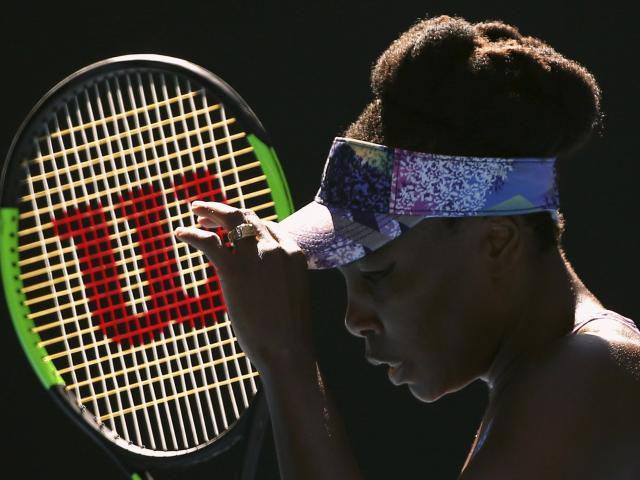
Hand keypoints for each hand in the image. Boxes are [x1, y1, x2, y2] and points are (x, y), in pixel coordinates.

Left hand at [174, 201, 312, 371]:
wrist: (288, 350)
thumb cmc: (288, 331)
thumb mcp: (291, 293)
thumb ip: (278, 276)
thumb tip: (263, 279)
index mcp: (293, 252)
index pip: (266, 225)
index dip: (246, 222)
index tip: (230, 228)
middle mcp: (276, 247)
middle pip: (247, 216)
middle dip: (225, 211)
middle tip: (205, 214)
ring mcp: (256, 256)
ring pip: (229, 220)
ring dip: (210, 211)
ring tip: (194, 211)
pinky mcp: (234, 269)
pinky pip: (208, 242)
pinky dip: (192, 233)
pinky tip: (181, 233)